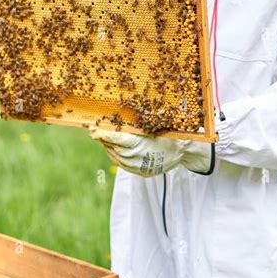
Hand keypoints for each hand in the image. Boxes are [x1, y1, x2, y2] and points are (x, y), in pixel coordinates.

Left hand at [88, 126, 213, 177]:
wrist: (183, 152)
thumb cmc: (170, 133)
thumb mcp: (156, 124)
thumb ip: (140, 120)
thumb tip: (126, 105)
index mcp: (141, 145)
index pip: (118, 139)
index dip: (104, 135)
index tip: (92, 130)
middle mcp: (137, 159)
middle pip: (114, 148)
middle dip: (103, 139)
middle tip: (92, 130)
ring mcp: (138, 168)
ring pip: (115, 157)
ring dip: (107, 147)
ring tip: (101, 137)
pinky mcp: (139, 172)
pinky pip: (122, 164)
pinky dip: (115, 155)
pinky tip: (112, 147)